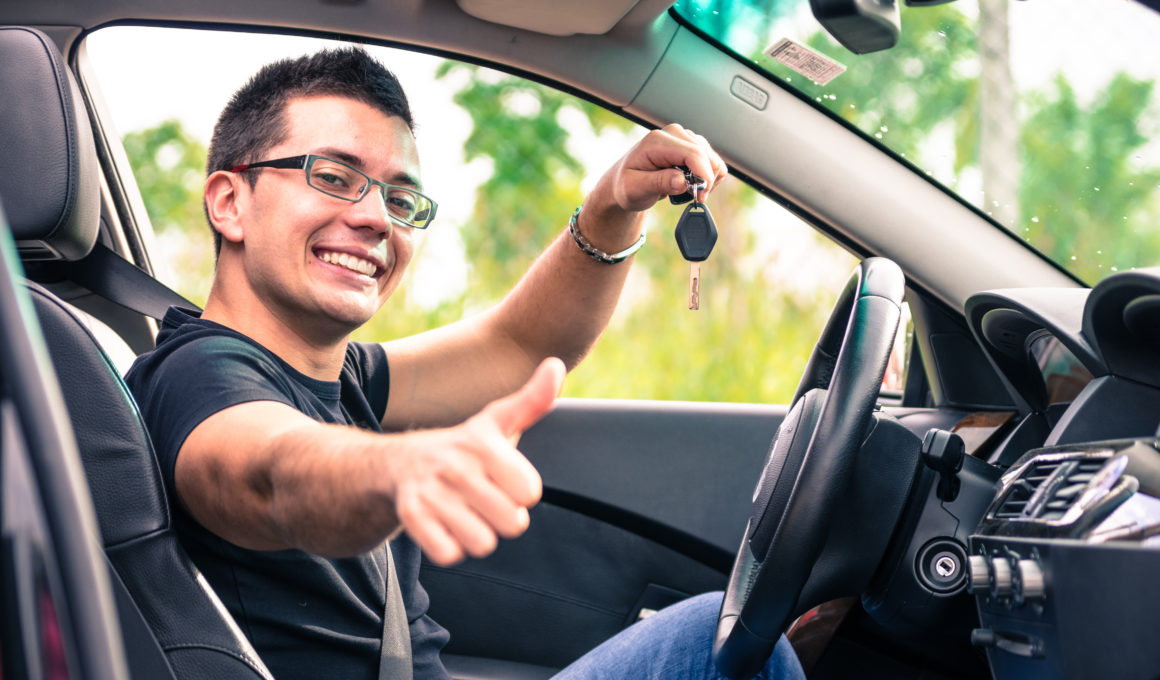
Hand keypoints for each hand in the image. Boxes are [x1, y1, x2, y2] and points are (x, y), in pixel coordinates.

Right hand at [388, 357, 564, 564]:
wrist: (398, 462)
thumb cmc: (464, 448)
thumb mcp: (497, 421)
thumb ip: (533, 400)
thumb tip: (556, 364)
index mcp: (484, 444)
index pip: (530, 493)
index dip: (521, 492)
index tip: (503, 479)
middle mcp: (457, 466)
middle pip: (513, 523)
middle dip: (502, 517)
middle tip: (484, 498)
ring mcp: (432, 492)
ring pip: (483, 544)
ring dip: (478, 535)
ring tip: (465, 512)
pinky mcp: (411, 516)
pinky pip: (450, 555)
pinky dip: (450, 547)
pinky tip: (444, 525)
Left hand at [596, 123, 728, 213]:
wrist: (625, 182)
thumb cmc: (626, 185)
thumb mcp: (635, 189)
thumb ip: (657, 183)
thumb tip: (681, 182)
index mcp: (657, 141)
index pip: (693, 154)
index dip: (703, 176)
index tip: (700, 197)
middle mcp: (673, 134)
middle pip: (707, 156)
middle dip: (705, 181)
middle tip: (691, 198)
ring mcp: (684, 138)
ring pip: (713, 159)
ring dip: (706, 179)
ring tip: (688, 191)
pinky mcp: (692, 146)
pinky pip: (713, 161)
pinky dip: (708, 177)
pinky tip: (693, 184)